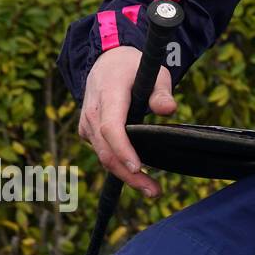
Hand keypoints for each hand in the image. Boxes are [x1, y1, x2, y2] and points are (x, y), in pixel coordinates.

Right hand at [78, 46, 177, 197]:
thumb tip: (168, 110)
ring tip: (152, 190)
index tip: (138, 168)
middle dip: (128, 174)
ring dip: (124, 175)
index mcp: (108, 95)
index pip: (111, 127)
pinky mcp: (88, 131)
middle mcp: (92, 112)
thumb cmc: (135, 68)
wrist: (107, 62)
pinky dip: (118, 165)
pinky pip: (102, 152)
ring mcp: (86, 123)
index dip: (123, 149)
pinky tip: (138, 175)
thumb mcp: (155, 72)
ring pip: (103, 155)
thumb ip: (161, 92)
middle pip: (106, 150)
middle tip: (154, 191)